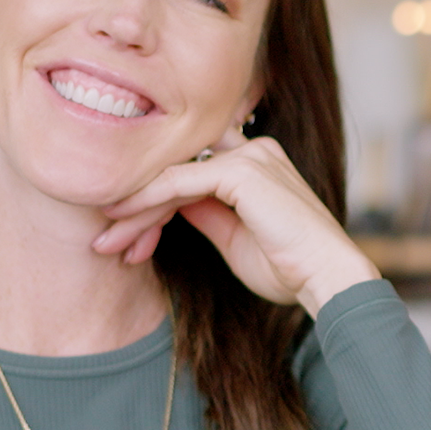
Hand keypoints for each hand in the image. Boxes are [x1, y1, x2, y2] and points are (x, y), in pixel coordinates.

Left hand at [93, 127, 381, 315]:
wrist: (328, 280)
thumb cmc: (289, 268)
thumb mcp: (233, 239)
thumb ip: (203, 214)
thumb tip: (169, 206)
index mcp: (255, 162)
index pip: (189, 170)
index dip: (153, 202)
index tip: (123, 236)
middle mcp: (253, 149)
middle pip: (176, 169)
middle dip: (135, 205)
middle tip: (102, 240)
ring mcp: (250, 156)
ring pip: (172, 175)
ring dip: (134, 210)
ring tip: (105, 242)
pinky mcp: (242, 171)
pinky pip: (180, 181)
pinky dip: (148, 202)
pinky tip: (124, 222)